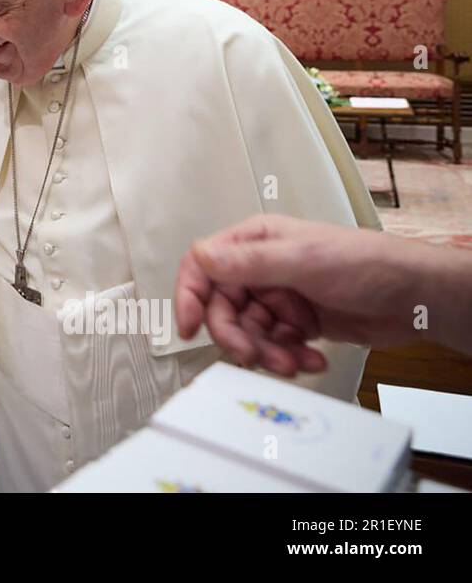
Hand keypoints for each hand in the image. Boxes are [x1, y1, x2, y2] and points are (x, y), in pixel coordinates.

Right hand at [175, 214, 441, 376]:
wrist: (415, 297)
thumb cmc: (367, 263)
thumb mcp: (303, 260)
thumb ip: (249, 262)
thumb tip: (201, 256)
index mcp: (255, 242)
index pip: (203, 266)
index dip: (190, 296)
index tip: (190, 327)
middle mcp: (261, 269)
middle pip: (223, 308)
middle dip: (238, 336)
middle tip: (255, 354)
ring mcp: (278, 297)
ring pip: (247, 333)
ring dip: (267, 353)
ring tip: (294, 361)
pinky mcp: (295, 323)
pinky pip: (274, 347)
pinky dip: (289, 357)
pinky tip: (311, 357)